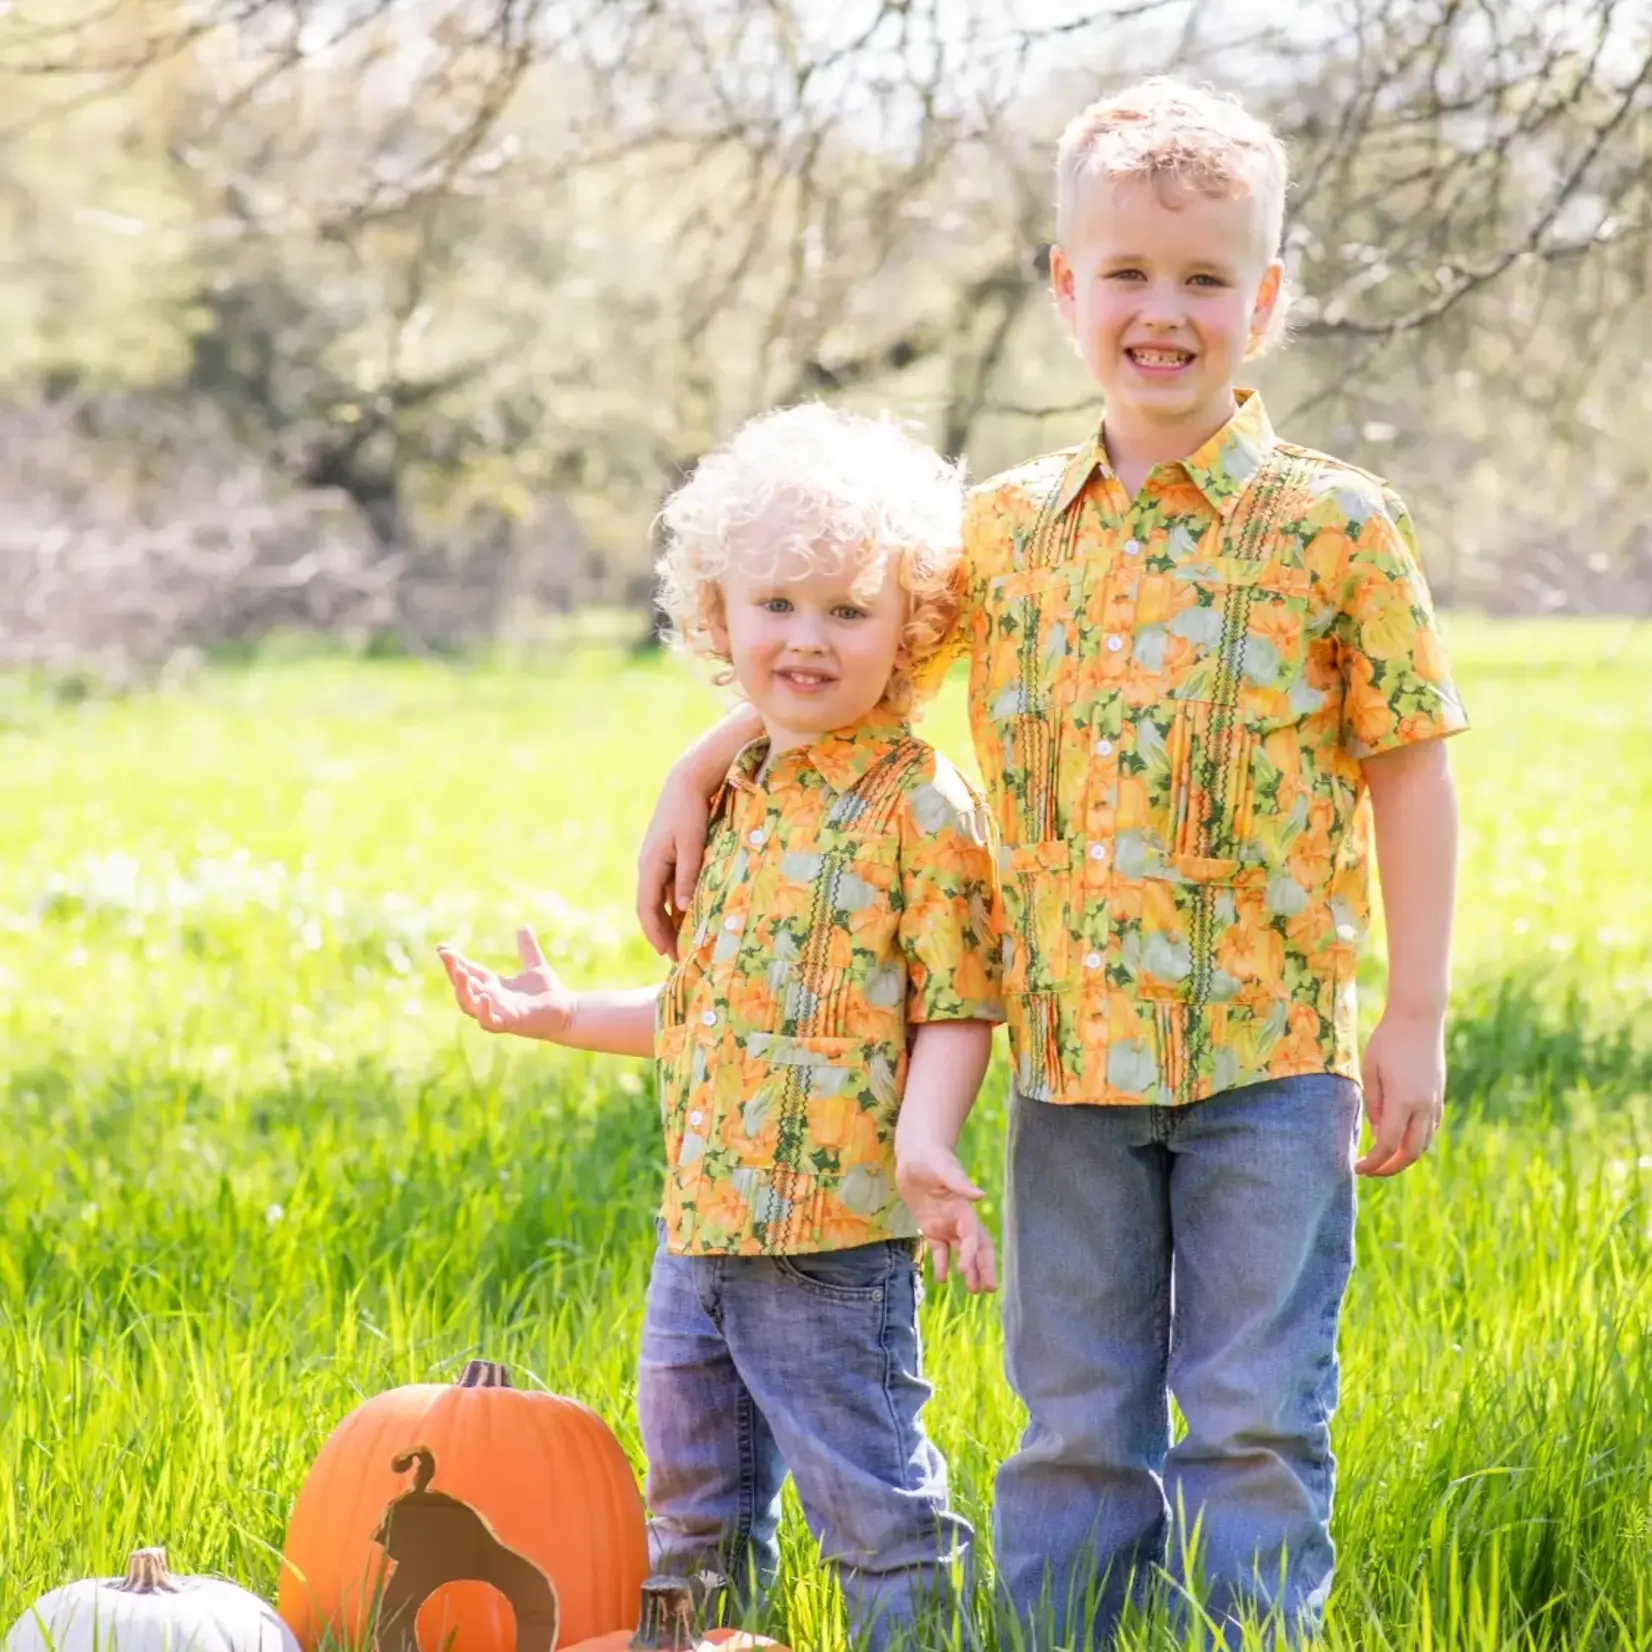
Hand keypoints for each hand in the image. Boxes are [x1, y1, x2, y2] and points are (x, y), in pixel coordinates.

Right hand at [436, 927, 572, 1042]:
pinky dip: (484, 1011)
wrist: (567, 1012)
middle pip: (463, 987)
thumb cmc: (548, 993)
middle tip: (446, 955)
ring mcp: (498, 1012)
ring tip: (460, 972)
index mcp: (494, 985)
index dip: (454, 961)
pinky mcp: (510, 1023)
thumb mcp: (535, 966)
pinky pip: (489, 1022)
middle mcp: (491, 999)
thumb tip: (523, 926)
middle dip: (453, 971)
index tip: (442, 947)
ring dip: (462, 990)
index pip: (468, 972)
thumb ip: (527, 948)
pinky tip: (485, 996)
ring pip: (469, 1005)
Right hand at [636, 769, 711, 960]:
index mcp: (651, 865)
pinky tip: (685, 914)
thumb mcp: (694, 845)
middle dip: (661, 933)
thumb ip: (688, 876)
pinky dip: (672, 904)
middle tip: (675, 956)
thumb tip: (680, 908)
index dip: (655, 933)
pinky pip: (665, 887)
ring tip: (681, 941)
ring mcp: (655, 860)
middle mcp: (648, 866)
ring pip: (657, 899)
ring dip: (667, 920)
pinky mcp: (664, 855)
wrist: (686, 783)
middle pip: (650, 908)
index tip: (666, 953)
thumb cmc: (691, 812)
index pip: (647, 908)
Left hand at [896, 1141, 996, 1292]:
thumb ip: (960, 1183)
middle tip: (989, 1290)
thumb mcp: (944, 1169)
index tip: (964, 1271)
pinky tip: (942, 1279)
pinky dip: (941, 1263)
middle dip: (983, 1267)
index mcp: (964, 1208)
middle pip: (976, 1248)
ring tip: (974, 1291)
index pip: (973, 1236)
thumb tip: (980, 1195)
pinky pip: (939, 1249)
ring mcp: (946, 1224)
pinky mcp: (931, 1226)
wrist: (916, 1154)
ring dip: (969, 1269)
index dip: (971, 1254)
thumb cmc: (931, 1158)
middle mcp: (958, 1219)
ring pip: (961, 1252)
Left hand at [1356, 1008, 1445, 1175]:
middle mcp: (1423, 1106)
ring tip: (1383, 1158)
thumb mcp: (1370, 1071)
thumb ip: (1373, 1105)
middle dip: (1391, 1168)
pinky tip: (1401, 1138)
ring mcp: (1435, 1102)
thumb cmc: (1387, 1040)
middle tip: (1371, 1170)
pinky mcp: (1439, 1095)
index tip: (1357, 1168)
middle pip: (1411, 1153)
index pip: (1388, 1145)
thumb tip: (1377, 1133)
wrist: (1418, 1018)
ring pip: (1424, 1142)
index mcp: (1403, 1101)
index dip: (1373, 1162)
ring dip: (1405, 1156)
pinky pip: (1430, 1128)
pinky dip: (1416, 1140)